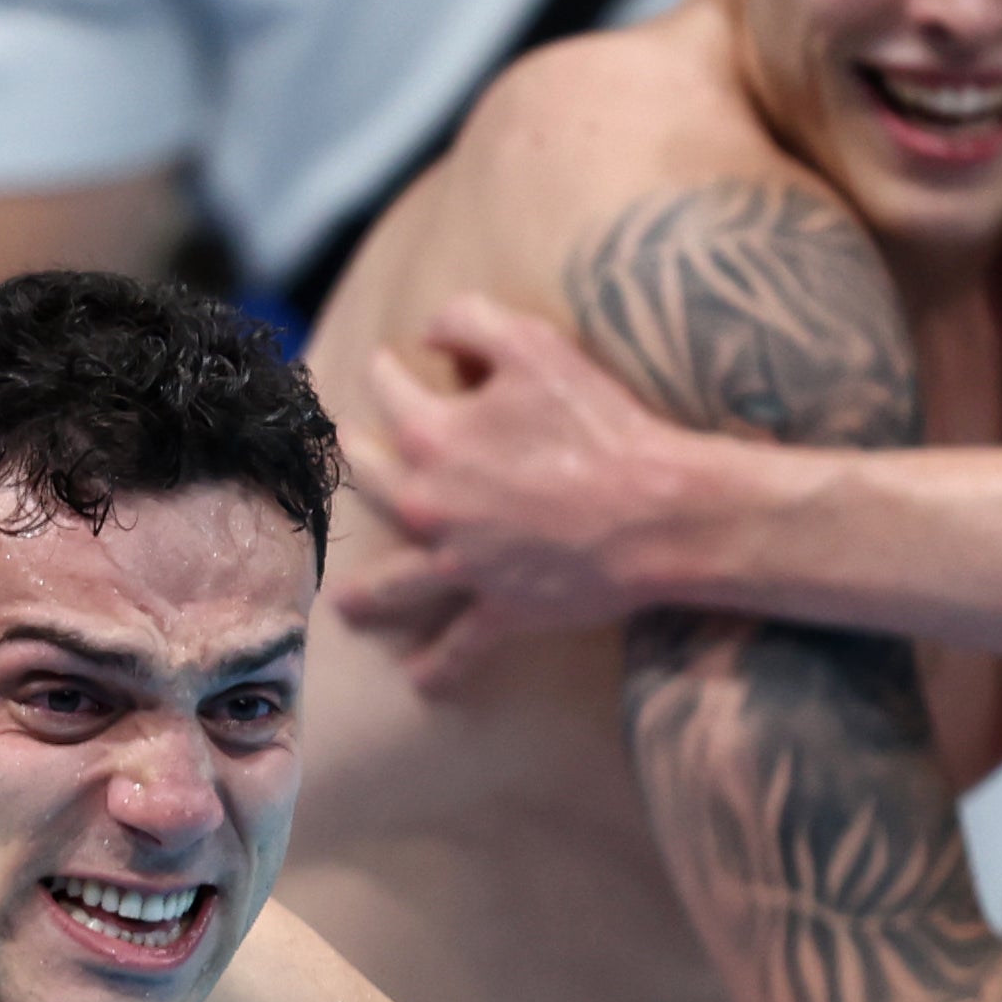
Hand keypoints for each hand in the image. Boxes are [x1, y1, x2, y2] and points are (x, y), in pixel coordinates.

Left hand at [338, 297, 700, 687]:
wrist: (655, 510)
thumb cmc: (599, 423)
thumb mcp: (535, 344)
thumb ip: (471, 321)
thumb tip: (429, 331)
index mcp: (432, 436)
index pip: (388, 390)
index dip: (386, 368)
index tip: (386, 361)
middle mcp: (430, 505)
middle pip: (372, 483)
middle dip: (355, 464)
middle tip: (348, 456)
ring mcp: (462, 564)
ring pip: (396, 583)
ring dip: (367, 593)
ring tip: (346, 605)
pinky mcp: (501, 609)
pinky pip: (459, 647)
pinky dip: (437, 666)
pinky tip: (419, 680)